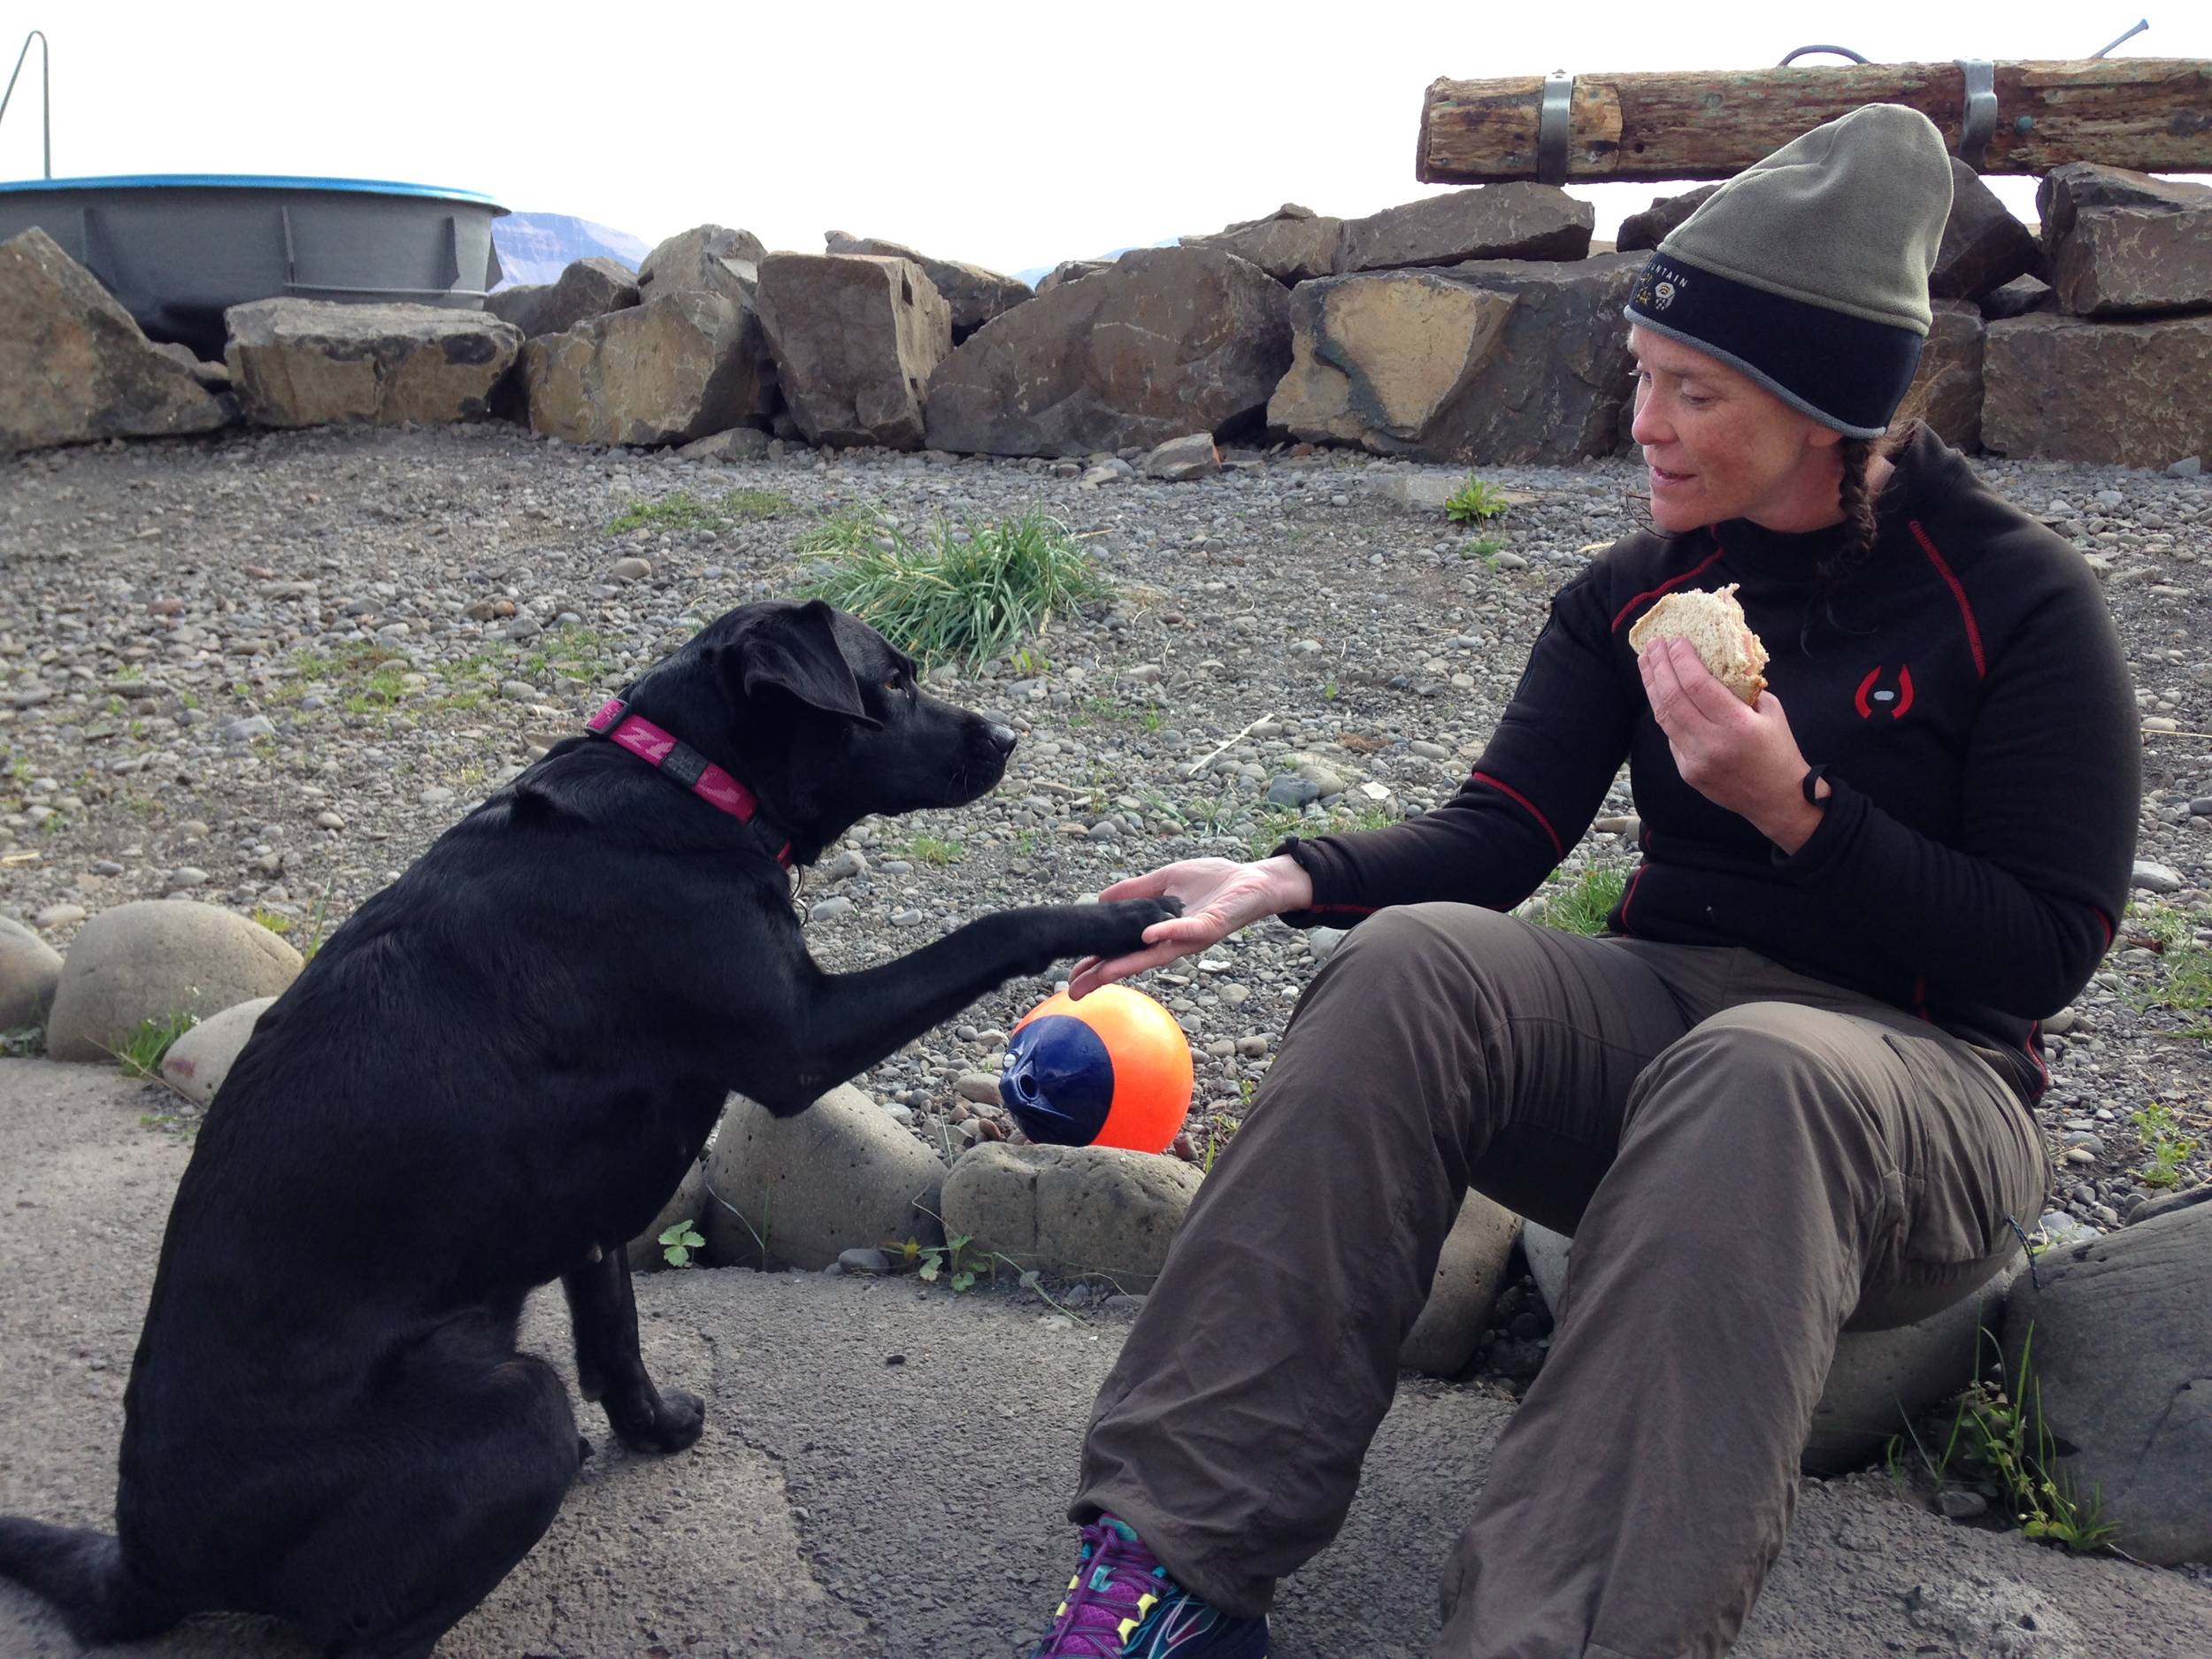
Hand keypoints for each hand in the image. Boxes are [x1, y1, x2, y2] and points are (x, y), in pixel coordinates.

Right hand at [1067, 856, 1310, 998]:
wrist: (1253, 880)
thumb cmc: (1214, 882)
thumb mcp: (1166, 881)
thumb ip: (1136, 891)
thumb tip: (1101, 898)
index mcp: (1160, 932)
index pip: (1122, 951)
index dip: (1097, 962)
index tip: (1071, 976)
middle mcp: (1172, 941)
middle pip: (1132, 962)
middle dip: (1103, 976)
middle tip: (1074, 990)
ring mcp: (1190, 937)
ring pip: (1155, 955)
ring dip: (1127, 964)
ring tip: (1100, 973)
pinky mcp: (1209, 927)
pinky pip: (1186, 931)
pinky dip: (1167, 932)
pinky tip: (1147, 936)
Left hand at [1638, 635, 1824, 851]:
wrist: (1779, 800)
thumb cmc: (1779, 751)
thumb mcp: (1771, 712)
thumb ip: (1743, 689)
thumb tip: (1717, 662)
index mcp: (1736, 724)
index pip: (1697, 684)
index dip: (1681, 660)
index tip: (1674, 640)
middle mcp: (1710, 743)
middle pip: (1672, 698)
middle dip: (1659, 667)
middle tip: (1653, 645)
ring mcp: (1694, 760)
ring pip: (1663, 717)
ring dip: (1652, 686)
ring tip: (1646, 662)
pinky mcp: (1686, 772)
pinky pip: (1670, 736)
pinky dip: (1664, 711)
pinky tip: (1660, 692)